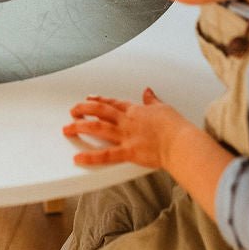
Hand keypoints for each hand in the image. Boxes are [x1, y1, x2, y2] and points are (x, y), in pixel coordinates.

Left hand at [62, 87, 189, 168]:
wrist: (181, 142)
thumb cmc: (176, 127)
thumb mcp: (164, 108)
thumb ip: (152, 100)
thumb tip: (148, 91)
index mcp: (136, 111)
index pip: (113, 103)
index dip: (99, 100)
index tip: (89, 98)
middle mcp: (127, 122)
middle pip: (100, 111)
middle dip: (83, 110)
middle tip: (72, 111)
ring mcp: (126, 136)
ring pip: (98, 128)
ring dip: (80, 127)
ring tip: (67, 128)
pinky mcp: (129, 152)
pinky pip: (106, 155)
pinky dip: (91, 157)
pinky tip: (78, 158)